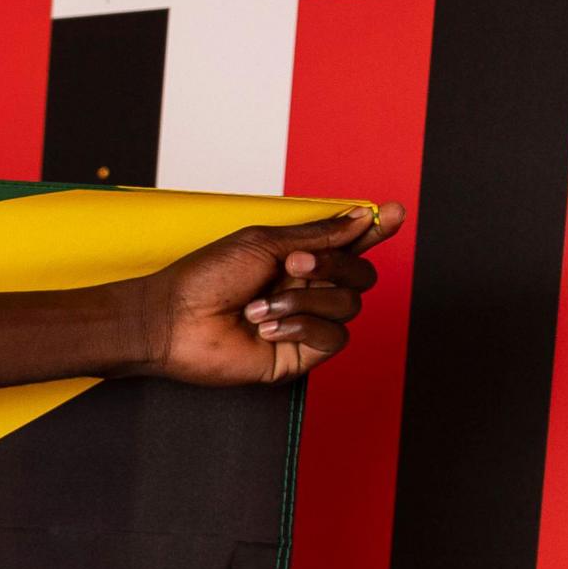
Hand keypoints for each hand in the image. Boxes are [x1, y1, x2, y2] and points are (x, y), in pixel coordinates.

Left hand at [137, 205, 402, 385]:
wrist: (173, 320)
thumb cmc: (205, 278)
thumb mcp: (263, 243)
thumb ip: (318, 235)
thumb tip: (361, 216)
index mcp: (299, 260)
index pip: (350, 245)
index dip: (376, 230)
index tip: (395, 213)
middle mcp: (307, 291)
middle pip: (362, 276)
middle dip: (333, 266)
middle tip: (291, 265)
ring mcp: (305, 324)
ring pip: (350, 305)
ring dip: (304, 300)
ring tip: (259, 307)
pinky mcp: (299, 356)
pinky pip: (333, 337)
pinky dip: (301, 326)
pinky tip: (266, 329)